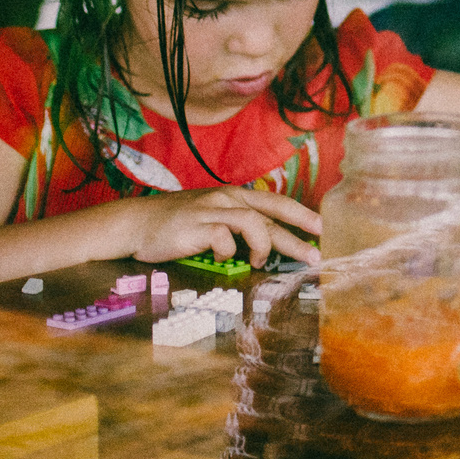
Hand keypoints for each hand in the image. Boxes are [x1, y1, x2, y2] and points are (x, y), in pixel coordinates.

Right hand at [126, 187, 320, 268]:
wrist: (136, 224)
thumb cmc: (177, 225)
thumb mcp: (212, 218)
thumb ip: (237, 226)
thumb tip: (268, 245)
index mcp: (235, 196)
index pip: (277, 202)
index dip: (302, 214)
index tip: (323, 229)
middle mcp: (227, 199)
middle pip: (272, 214)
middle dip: (297, 235)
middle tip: (315, 254)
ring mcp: (211, 211)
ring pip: (252, 222)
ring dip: (263, 245)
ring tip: (261, 262)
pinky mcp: (194, 226)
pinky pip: (223, 238)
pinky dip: (228, 251)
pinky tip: (223, 258)